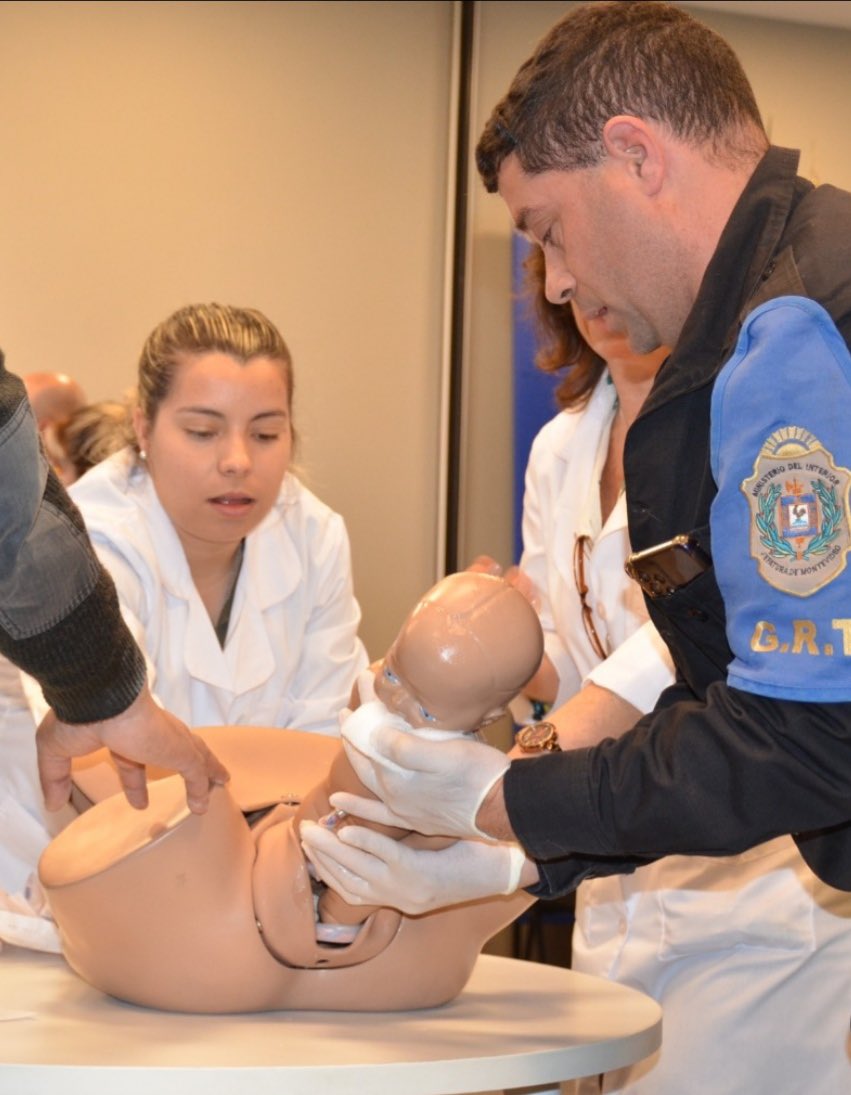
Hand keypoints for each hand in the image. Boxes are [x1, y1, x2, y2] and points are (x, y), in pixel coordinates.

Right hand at [36, 685, 229, 813]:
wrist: (100, 698)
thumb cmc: (77, 717)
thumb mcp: (57, 751)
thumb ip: (55, 778)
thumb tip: (52, 804)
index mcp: (121, 732)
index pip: (132, 761)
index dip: (135, 780)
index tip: (139, 799)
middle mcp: (148, 734)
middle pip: (171, 754)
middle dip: (184, 766)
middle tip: (195, 784)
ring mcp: (166, 740)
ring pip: (194, 756)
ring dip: (207, 771)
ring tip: (220, 782)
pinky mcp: (179, 749)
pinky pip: (197, 772)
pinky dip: (203, 787)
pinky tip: (204, 804)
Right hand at [300, 820, 526, 914]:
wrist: (507, 865)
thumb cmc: (473, 853)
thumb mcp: (431, 852)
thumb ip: (406, 842)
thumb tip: (384, 821)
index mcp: (401, 895)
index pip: (353, 889)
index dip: (329, 869)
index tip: (311, 849)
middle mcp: (402, 897)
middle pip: (349, 881)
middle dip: (322, 858)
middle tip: (303, 835)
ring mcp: (411, 889)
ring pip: (361, 870)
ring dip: (334, 850)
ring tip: (315, 830)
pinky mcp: (424, 875)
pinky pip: (386, 857)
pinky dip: (365, 843)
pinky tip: (349, 828)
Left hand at [338, 722, 508, 838]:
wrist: (506, 809)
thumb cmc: (478, 775)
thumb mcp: (442, 753)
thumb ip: (403, 747)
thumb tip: (373, 737)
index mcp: (397, 780)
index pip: (369, 740)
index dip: (364, 711)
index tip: (361, 683)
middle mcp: (395, 799)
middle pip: (366, 760)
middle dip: (356, 732)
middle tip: (347, 709)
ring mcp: (408, 811)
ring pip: (371, 783)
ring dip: (358, 761)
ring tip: (346, 744)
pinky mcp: (422, 820)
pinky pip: (381, 814)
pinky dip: (362, 807)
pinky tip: (348, 805)